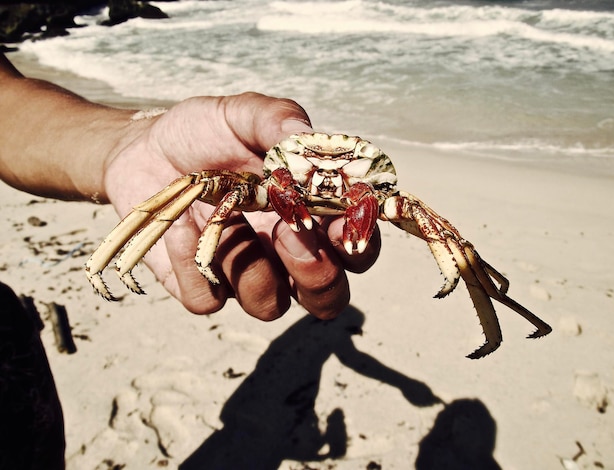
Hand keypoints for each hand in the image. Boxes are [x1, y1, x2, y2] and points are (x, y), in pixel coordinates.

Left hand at [104, 93, 380, 319]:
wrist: (145, 151)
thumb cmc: (205, 133)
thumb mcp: (241, 114)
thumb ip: (277, 120)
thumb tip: (305, 136)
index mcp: (309, 213)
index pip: (354, 245)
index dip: (358, 243)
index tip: (342, 226)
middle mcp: (285, 253)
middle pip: (327, 296)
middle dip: (316, 274)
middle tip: (288, 232)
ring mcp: (244, 273)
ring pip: (271, 306)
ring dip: (251, 269)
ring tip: (227, 219)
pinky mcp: (201, 286)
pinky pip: (207, 299)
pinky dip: (193, 263)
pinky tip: (181, 225)